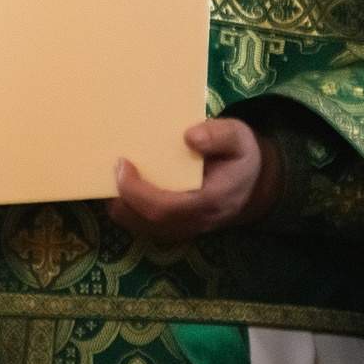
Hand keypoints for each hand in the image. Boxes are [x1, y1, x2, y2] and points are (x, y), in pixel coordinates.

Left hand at [107, 118, 280, 244]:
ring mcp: (185, 228)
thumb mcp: (240, 138)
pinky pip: (146, 225)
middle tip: (110, 169)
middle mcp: (195, 221)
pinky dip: (129, 209)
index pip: (165, 208)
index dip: (138, 191)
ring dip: (122, 206)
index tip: (122, 164)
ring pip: (144, 228)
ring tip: (111, 177)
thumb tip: (189, 136)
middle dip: (123, 199)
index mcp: (210, 201)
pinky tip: (123, 187)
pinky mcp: (177, 227)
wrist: (254, 185)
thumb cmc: (242, 158)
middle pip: (148, 222)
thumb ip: (219, 136)